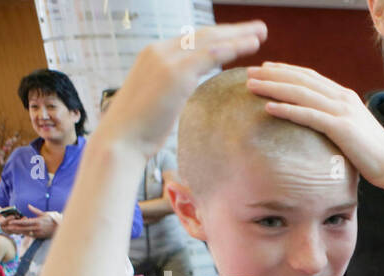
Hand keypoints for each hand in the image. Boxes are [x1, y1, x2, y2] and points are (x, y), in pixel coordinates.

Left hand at [0, 205, 57, 238]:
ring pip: (26, 233)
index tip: (10, 221)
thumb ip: (35, 210)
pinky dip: (24, 234)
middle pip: (23, 228)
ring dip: (18, 231)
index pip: (25, 222)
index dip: (17, 222)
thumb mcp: (45, 214)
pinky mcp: (40, 236)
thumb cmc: (53, 220)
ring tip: (11, 230)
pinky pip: (30, 235)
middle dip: (15, 227)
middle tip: (7, 226)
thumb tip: (28, 206)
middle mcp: (37, 228)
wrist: (61, 229)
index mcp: (38, 222)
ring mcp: (38, 233)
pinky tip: (19, 233)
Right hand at [94, 22, 266, 160]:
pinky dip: (234, 47)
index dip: (217, 37)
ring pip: (210, 41)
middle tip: (259, 28)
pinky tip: (252, 45)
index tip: (238, 36)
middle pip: (203, 34)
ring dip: (238, 35)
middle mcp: (159, 50)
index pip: (191, 40)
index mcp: (154, 55)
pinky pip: (212, 54)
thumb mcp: (158, 101)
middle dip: (233, 30)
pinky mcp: (176, 73)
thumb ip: (174, 90)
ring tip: (262, 32)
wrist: (121, 139)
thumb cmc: (140, 129)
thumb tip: (187, 95)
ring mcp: (167, 59)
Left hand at [246, 63, 383, 188]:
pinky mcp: (341, 128)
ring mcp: (342, 111)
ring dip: (273, 87)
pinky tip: (268, 108)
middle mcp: (342, 98)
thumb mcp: (353, 130)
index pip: (310, 76)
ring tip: (251, 85)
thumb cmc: (373, 154)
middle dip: (273, 74)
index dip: (286, 70)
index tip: (265, 69)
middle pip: (301, 80)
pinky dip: (287, 109)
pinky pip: (308, 115)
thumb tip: (320, 125)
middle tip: (249, 72)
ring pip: (301, 93)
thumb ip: (336, 120)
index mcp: (344, 96)